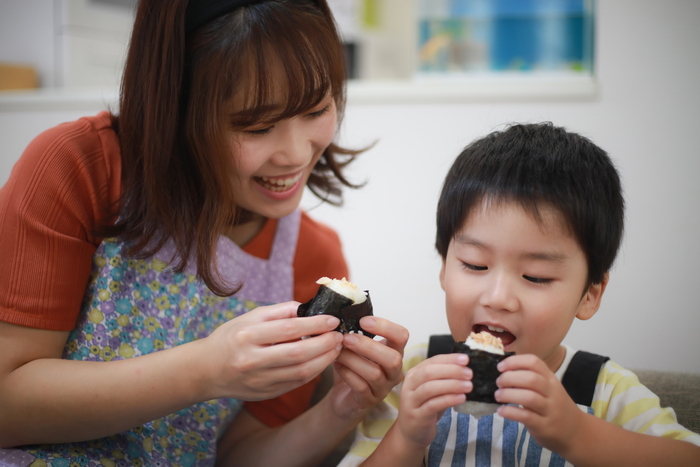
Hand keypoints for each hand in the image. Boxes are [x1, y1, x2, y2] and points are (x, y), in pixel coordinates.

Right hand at [201, 301, 343, 400]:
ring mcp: (259, 380)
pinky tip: (322, 361)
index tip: (332, 320)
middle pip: (298, 353)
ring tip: (336, 348)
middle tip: (339, 335)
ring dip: (325, 360)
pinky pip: (296, 383)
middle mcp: (252, 360)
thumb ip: (280, 311)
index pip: (289, 329)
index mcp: (247, 336)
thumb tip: (309, 308)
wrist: (206, 370)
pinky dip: (314, 371)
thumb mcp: (249, 317)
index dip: (315, 324)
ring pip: (301, 372)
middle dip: (325, 344)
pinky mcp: (265, 394)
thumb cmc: (230, 338)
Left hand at [328, 317, 408, 419]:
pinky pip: (361, 387)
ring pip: (374, 373)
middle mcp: (394, 371)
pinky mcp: (369, 400)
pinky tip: (337, 366)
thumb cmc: (353, 366)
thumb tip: (342, 315)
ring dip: (352, 359)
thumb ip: (355, 332)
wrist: (344, 396)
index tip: (363, 321)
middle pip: (393, 358)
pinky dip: (347, 374)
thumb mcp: (357, 347)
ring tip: (337, 351)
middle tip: (347, 338)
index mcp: (394, 351)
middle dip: (368, 345)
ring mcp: (384, 387)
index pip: (402, 336)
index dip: (385, 326)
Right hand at [395, 353, 471, 447]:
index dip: (449, 359)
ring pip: (430, 388)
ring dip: (451, 385)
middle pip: (429, 372)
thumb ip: (444, 378)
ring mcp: (411, 401)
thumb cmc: (426, 407)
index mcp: (414, 374)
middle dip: (451, 370)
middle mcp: (409, 385)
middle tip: (469, 373)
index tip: (466, 359)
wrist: (411, 432)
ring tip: (469, 386)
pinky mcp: (416, 416)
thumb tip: (465, 367)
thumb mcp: (434, 390)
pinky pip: (432, 405)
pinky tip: (461, 398)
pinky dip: (448, 399)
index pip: (432, 361)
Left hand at [495, 354, 583, 454]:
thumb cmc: (555, 407)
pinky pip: (526, 417)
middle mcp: (552, 392)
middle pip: (531, 379)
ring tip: (498, 396)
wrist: (576, 433)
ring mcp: (550, 410)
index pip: (534, 362)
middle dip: (509, 378)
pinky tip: (501, 411)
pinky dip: (510, 412)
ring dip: (508, 395)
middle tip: (498, 383)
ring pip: (528, 398)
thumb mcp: (548, 389)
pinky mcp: (545, 427)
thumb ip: (531, 379)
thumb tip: (503, 372)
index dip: (514, 361)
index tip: (500, 366)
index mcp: (551, 379)